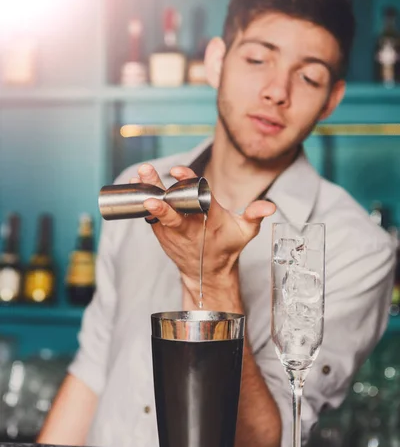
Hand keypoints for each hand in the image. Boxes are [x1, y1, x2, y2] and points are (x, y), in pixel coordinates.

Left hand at [131, 163, 275, 297]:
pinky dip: (143, 202)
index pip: (200, 200)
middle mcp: (190, 226)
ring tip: (139, 176)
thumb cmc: (227, 246)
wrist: (207, 273)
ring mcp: (174, 232)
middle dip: (159, 197)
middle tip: (146, 180)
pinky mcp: (163, 234)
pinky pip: (151, 217)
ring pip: (158, 211)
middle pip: (173, 211)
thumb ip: (255, 215)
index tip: (178, 172)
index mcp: (211, 221)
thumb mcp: (246, 232)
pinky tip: (136, 185)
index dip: (189, 184)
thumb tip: (270, 207)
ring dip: (147, 193)